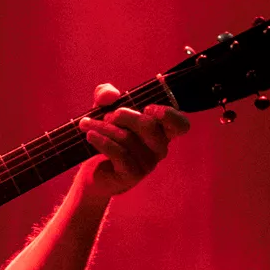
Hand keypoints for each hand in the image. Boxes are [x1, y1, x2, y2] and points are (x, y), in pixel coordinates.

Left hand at [78, 81, 188, 198]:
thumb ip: (106, 94)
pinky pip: (118, 153)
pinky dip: (102, 141)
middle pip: (148, 125)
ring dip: (104, 128)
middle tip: (107, 116)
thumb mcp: (104, 109)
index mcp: (161, 131)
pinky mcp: (132, 175)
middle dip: (123, 115)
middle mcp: (159, 148)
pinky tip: (90, 135)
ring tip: (88, 125)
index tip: (148, 108)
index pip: (181, 125)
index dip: (169, 115)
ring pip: (127, 138)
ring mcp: (147, 164)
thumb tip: (111, 95)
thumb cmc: (107, 137)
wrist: (93, 171)